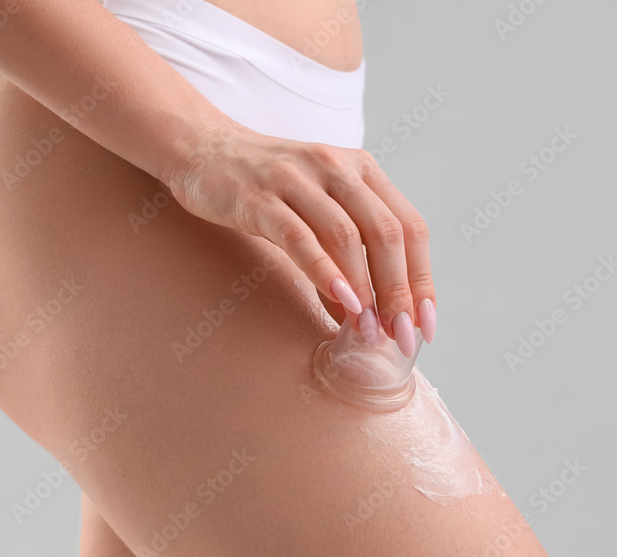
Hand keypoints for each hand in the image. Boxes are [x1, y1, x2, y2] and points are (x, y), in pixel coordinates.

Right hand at [161, 119, 436, 356]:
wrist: (203, 149)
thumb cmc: (265, 186)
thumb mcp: (318, 203)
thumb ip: (346, 247)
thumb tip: (365, 313)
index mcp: (361, 169)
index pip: (409, 226)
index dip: (422, 279)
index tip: (424, 325)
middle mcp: (336, 167)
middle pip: (386, 233)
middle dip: (399, 292)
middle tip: (400, 336)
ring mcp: (297, 180)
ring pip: (348, 236)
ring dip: (364, 289)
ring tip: (367, 329)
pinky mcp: (258, 198)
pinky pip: (299, 236)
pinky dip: (324, 271)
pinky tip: (338, 300)